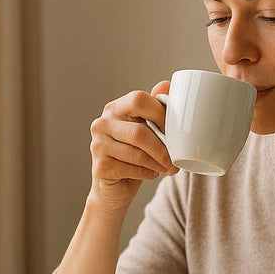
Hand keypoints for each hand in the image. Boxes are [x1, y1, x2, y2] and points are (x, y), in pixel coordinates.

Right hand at [88, 81, 177, 214]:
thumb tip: (167, 83)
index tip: (175, 131)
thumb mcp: (147, 130)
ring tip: (168, 169)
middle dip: (163, 149)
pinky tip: (151, 174)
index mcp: (116, 108)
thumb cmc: (135, 157)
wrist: (114, 189)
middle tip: (176, 161)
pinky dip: (147, 173)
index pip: (138, 99)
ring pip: (137, 153)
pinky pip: (132, 168)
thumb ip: (155, 108)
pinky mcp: (100, 166)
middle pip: (140, 132)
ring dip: (158, 163)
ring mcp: (98, 144)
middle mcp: (102, 123)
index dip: (161, 114)